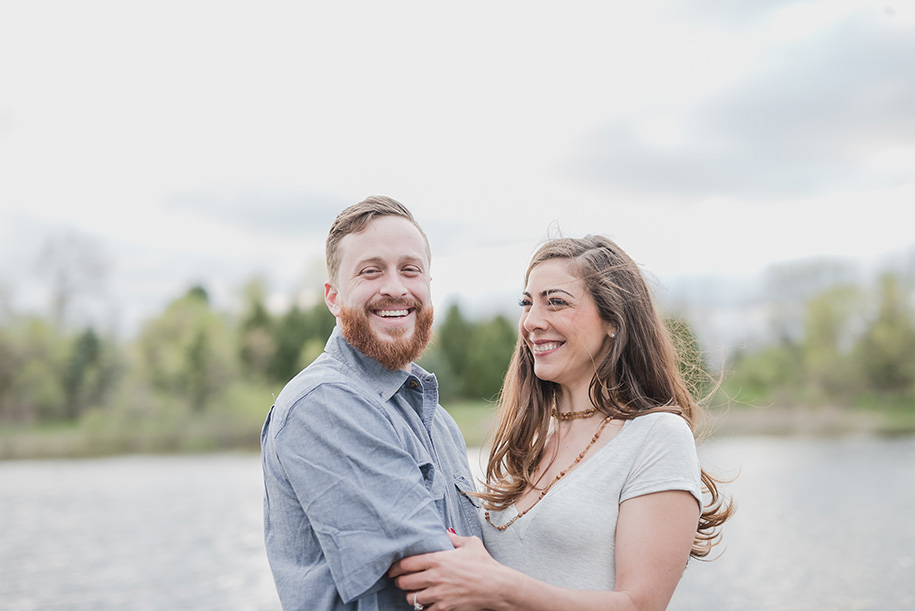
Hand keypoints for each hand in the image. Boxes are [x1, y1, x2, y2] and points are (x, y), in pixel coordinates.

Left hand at [389, 531, 503, 610]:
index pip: (406, 564)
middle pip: (404, 582)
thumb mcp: (469, 544)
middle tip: (401, 580)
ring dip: (411, 595)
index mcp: (437, 559)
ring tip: (414, 592)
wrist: (496, 587)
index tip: (392, 569)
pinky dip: (423, 608)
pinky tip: (427, 603)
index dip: (395, 567)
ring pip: (412, 598)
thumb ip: (453, 537)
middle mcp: (434, 577)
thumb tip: (445, 531)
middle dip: (400, 581)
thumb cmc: (484, 564)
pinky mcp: (444, 608)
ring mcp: (438, 595)